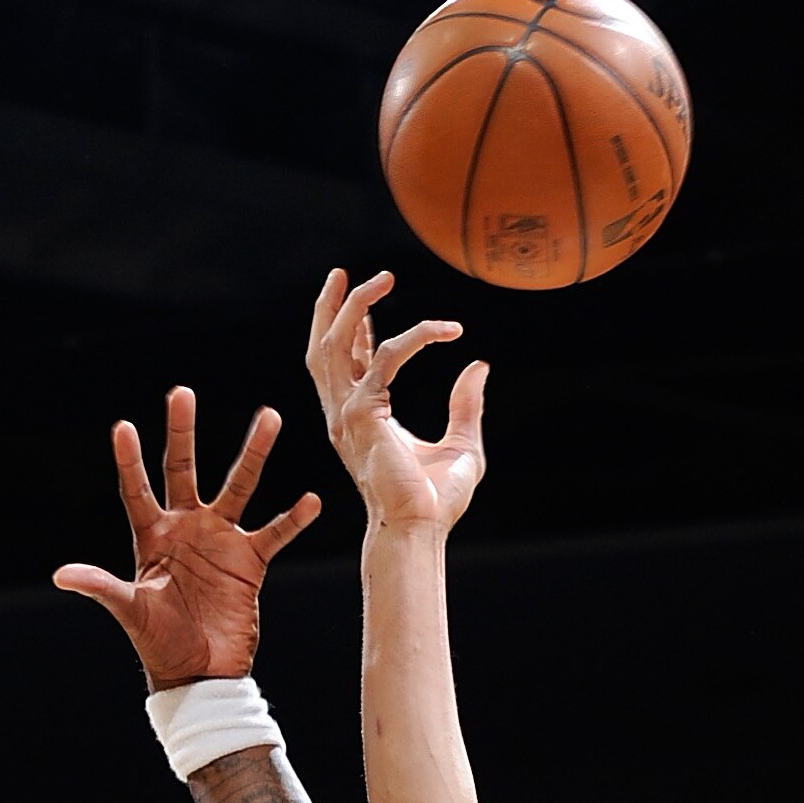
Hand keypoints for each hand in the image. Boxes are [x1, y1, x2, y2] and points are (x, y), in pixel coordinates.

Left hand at [51, 390, 318, 686]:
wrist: (200, 675)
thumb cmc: (159, 645)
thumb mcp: (130, 612)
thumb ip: (101, 587)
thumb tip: (61, 576)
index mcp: (152, 537)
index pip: (137, 491)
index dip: (130, 461)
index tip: (122, 427)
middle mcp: (186, 530)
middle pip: (183, 470)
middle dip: (182, 433)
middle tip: (181, 393)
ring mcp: (220, 541)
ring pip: (238, 486)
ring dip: (254, 453)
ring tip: (269, 416)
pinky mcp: (250, 562)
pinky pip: (275, 533)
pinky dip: (293, 519)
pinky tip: (310, 501)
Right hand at [305, 268, 486, 533]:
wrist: (421, 529)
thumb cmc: (437, 501)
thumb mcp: (461, 445)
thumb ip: (466, 405)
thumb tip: (479, 367)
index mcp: (360, 420)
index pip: (347, 364)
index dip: (355, 330)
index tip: (368, 304)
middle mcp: (345, 414)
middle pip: (324, 348)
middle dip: (331, 308)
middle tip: (345, 273)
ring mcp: (347, 413)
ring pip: (336, 343)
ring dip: (356, 305)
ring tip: (382, 278)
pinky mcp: (363, 413)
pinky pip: (387, 357)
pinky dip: (417, 337)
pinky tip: (447, 330)